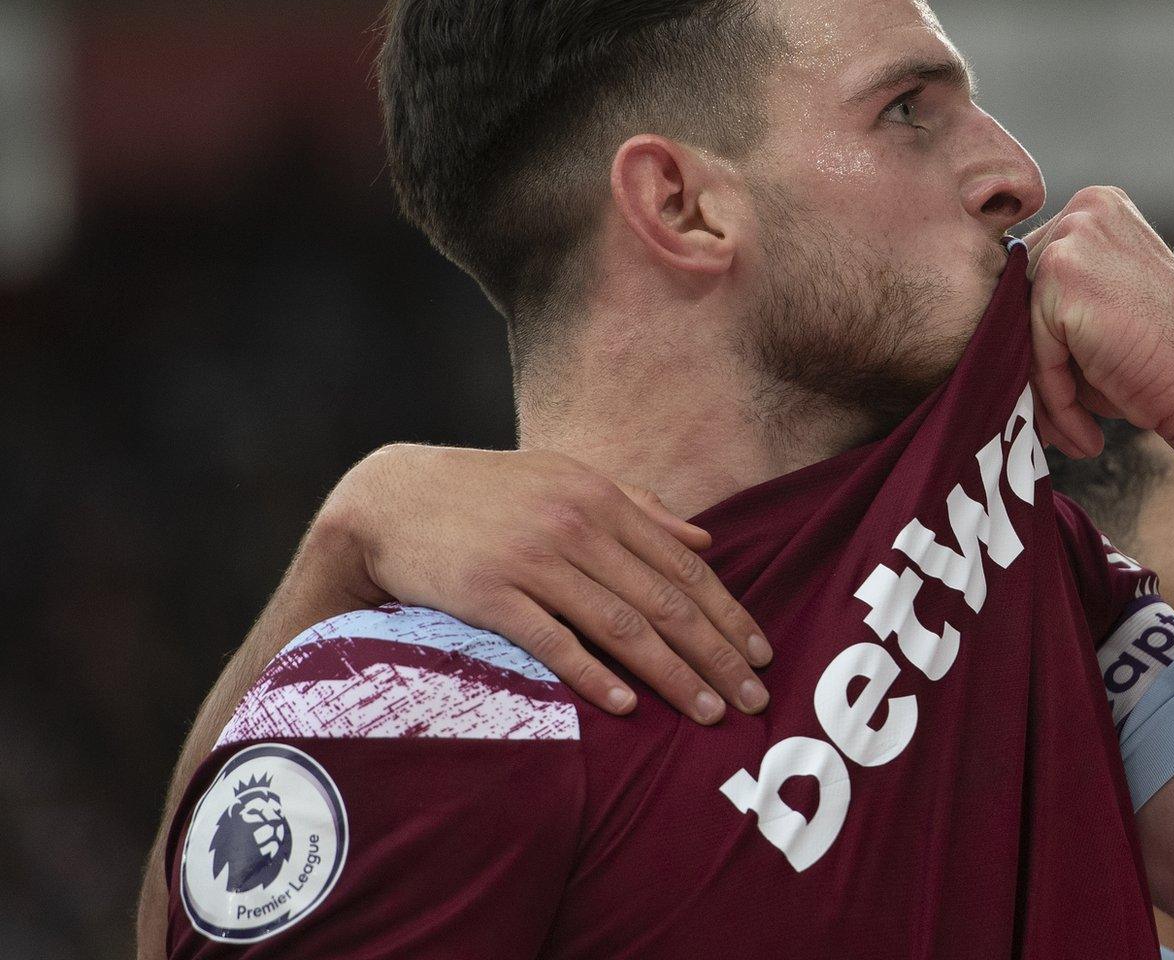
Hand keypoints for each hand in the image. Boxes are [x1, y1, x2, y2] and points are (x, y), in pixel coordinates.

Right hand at [312, 444, 771, 723]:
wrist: (392, 498)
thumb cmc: (490, 493)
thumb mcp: (567, 480)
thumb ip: (639, 509)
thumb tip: (706, 541)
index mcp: (602, 500)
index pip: (684, 567)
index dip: (729, 614)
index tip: (763, 654)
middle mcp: (576, 526)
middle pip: (664, 601)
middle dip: (717, 655)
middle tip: (753, 698)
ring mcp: (533, 560)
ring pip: (620, 625)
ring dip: (672, 674)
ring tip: (708, 713)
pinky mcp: (489, 593)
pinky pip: (553, 641)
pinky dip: (593, 675)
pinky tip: (628, 705)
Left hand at [1022, 186, 1173, 460]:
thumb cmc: (1162, 363)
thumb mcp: (1104, 310)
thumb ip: (1054, 301)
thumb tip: (988, 325)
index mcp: (1099, 207)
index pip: (1036, 273)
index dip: (1041, 338)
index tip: (1055, 391)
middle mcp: (1086, 208)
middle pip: (1021, 295)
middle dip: (1039, 364)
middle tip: (1059, 424)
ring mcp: (1074, 235)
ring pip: (1022, 325)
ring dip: (1044, 389)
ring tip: (1075, 433)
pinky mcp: (1063, 274)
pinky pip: (1032, 350)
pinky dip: (1055, 399)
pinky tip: (1088, 434)